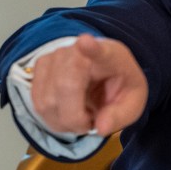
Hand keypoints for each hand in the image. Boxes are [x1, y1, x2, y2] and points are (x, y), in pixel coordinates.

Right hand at [29, 34, 147, 135]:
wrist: (105, 73)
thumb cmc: (119, 86)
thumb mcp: (133, 103)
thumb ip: (120, 115)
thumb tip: (101, 128)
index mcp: (109, 55)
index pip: (99, 50)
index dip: (91, 48)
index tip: (86, 42)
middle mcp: (77, 51)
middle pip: (64, 87)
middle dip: (74, 118)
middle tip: (89, 124)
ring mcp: (54, 57)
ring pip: (47, 100)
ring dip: (63, 120)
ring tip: (80, 117)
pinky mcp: (39, 68)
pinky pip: (37, 102)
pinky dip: (52, 117)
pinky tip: (67, 114)